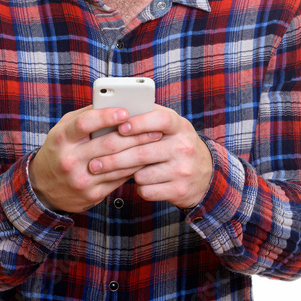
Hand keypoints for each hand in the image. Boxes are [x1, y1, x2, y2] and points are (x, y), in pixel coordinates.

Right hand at [28, 106, 162, 212]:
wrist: (42, 187)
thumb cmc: (59, 150)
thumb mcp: (63, 129)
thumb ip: (86, 116)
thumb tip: (114, 101)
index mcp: (61, 138)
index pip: (85, 123)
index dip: (106, 116)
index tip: (126, 111)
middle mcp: (69, 159)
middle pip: (108, 145)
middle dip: (135, 135)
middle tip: (155, 128)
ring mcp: (81, 179)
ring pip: (118, 164)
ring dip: (140, 152)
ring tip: (156, 142)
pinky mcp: (91, 194)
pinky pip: (119, 179)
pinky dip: (134, 168)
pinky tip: (145, 159)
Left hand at [88, 105, 212, 208]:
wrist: (206, 175)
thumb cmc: (178, 145)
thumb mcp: (172, 128)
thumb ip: (150, 117)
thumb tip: (116, 110)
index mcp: (180, 127)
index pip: (161, 120)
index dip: (139, 123)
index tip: (120, 127)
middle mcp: (184, 147)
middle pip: (142, 153)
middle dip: (114, 159)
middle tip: (94, 164)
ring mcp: (183, 170)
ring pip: (141, 174)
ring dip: (126, 175)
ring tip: (122, 171)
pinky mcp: (179, 190)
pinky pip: (147, 190)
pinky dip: (140, 188)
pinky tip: (142, 182)